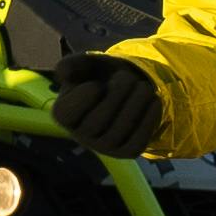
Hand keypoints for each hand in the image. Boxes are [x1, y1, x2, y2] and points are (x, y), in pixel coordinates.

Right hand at [42, 53, 167, 154]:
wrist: (128, 89)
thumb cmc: (102, 75)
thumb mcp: (88, 64)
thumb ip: (73, 63)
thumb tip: (62, 72)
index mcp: (64, 114)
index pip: (66, 113)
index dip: (84, 96)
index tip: (97, 84)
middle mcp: (81, 136)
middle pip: (97, 122)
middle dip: (117, 93)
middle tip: (126, 77)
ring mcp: (105, 148)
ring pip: (121, 129)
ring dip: (137, 101)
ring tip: (142, 86)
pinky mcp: (127, 152)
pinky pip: (139, 140)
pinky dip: (149, 117)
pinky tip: (152, 100)